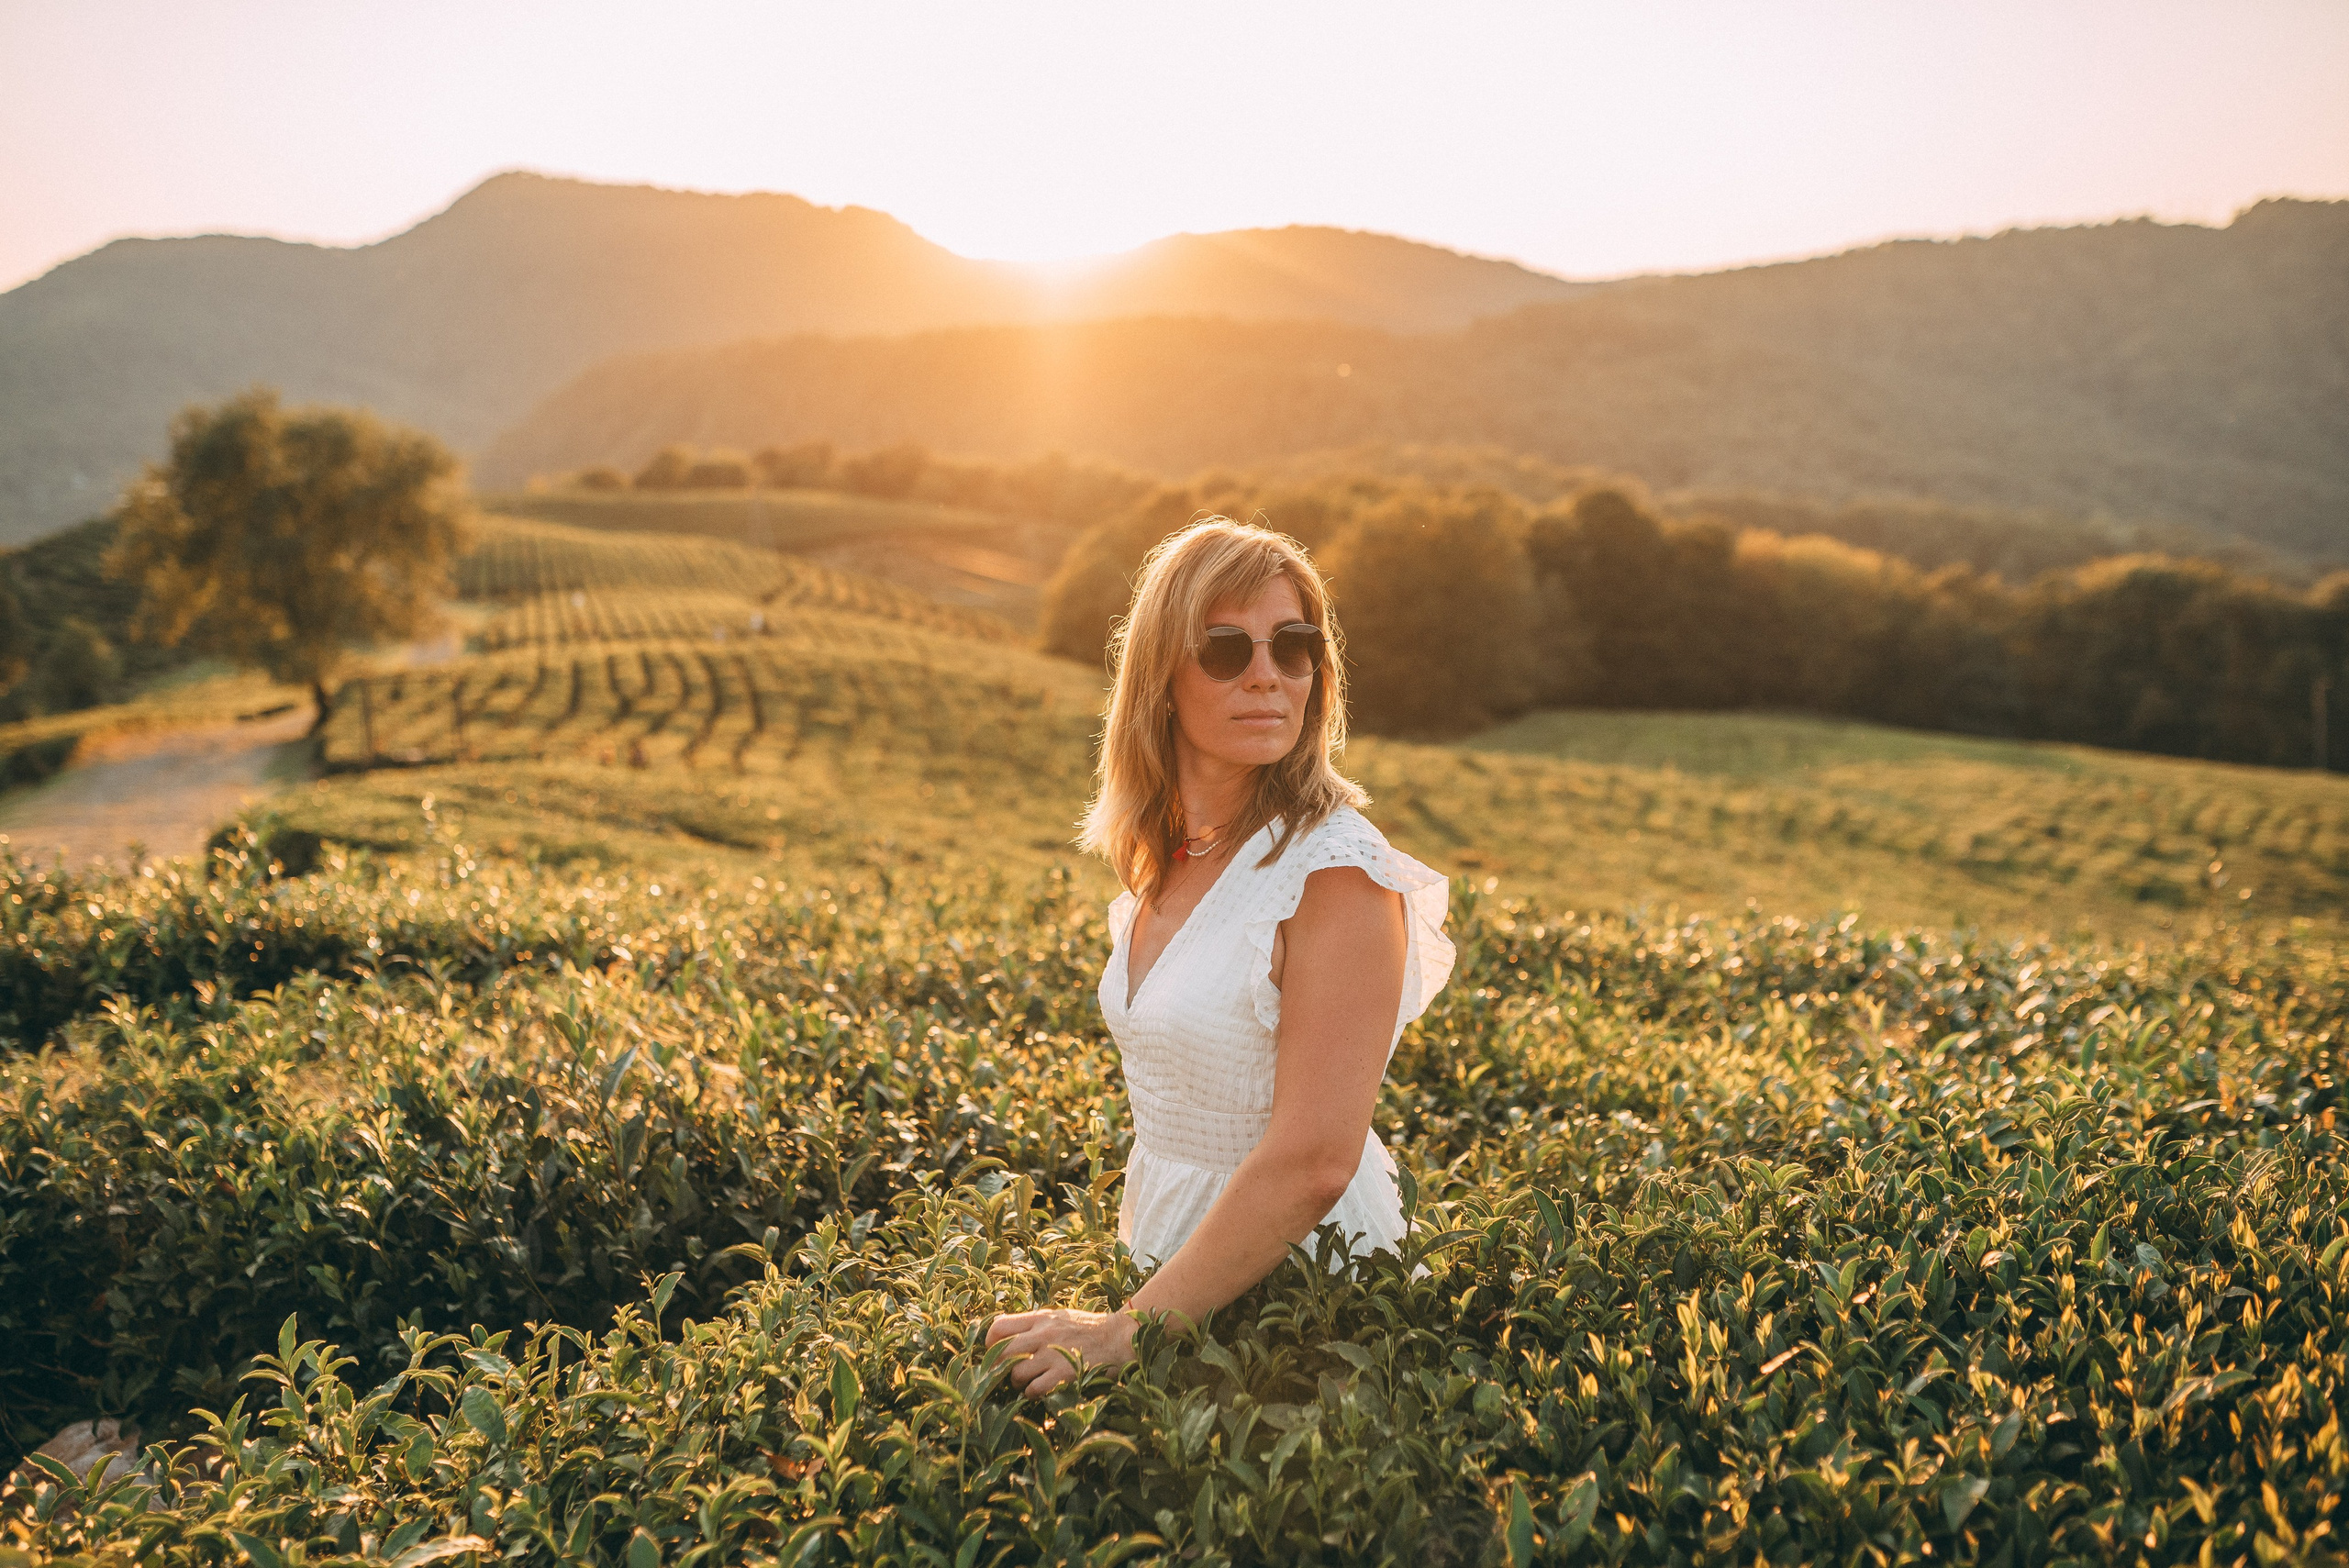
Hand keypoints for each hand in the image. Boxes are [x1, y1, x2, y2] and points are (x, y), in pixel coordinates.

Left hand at [982, 1307, 1138, 1396]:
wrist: (1120, 1338)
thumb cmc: (1089, 1328)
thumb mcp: (1059, 1317)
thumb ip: (1035, 1324)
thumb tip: (1008, 1336)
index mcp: (1040, 1319)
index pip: (998, 1327)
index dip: (991, 1344)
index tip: (997, 1353)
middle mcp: (1043, 1335)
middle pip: (1002, 1353)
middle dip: (1000, 1367)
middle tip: (1009, 1372)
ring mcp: (1053, 1355)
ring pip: (1016, 1374)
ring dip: (1018, 1382)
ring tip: (1029, 1381)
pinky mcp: (1064, 1374)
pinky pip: (1034, 1389)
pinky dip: (1033, 1393)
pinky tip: (1042, 1390)